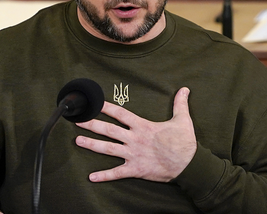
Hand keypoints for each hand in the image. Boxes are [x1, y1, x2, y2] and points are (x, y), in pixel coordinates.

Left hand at [75, 87, 196, 182]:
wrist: (189, 165)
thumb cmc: (184, 142)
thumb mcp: (183, 120)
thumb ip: (180, 103)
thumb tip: (185, 89)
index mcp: (143, 126)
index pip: (120, 113)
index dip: (106, 107)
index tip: (94, 103)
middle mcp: (134, 139)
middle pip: (108, 130)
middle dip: (91, 124)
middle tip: (77, 121)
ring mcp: (133, 155)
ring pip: (108, 149)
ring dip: (91, 145)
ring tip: (77, 141)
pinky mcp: (135, 169)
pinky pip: (117, 173)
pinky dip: (104, 176)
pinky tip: (91, 177)